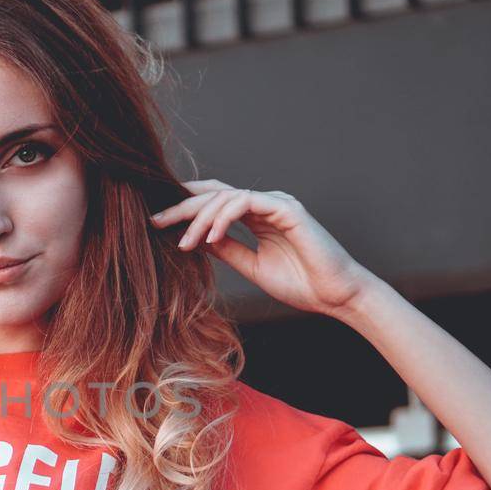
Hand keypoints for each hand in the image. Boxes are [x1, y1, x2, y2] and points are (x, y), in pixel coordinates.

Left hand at [150, 181, 376, 317]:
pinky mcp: (287, 209)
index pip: (214, 201)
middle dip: (182, 206)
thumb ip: (225, 248)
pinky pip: (246, 203)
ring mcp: (277, 203)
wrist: (335, 296)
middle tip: (155, 221)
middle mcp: (265, 204)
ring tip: (185, 242)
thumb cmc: (300, 283)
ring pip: (226, 196)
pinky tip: (210, 237)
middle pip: (214, 193)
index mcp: (257, 216)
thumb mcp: (251, 265)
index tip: (158, 222)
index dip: (186, 207)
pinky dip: (224, 218)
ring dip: (200, 218)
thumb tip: (194, 239)